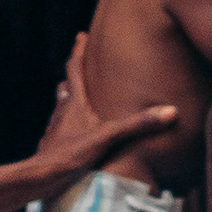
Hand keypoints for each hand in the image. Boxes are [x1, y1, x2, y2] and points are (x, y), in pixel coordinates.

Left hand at [32, 36, 176, 179]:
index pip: (75, 68)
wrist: (42, 176)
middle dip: (74, 73)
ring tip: (75, 92)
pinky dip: (68, 120)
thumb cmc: (71, 153)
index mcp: (75, 102)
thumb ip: (137, 124)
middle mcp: (63, 110)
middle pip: (67, 85)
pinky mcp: (53, 143)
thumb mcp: (108, 136)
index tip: (81, 35)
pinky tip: (73, 130)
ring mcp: (56, 127)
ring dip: (69, 96)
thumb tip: (170, 112)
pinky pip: (61, 125)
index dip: (79, 51)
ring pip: (61, 104)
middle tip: (79, 63)